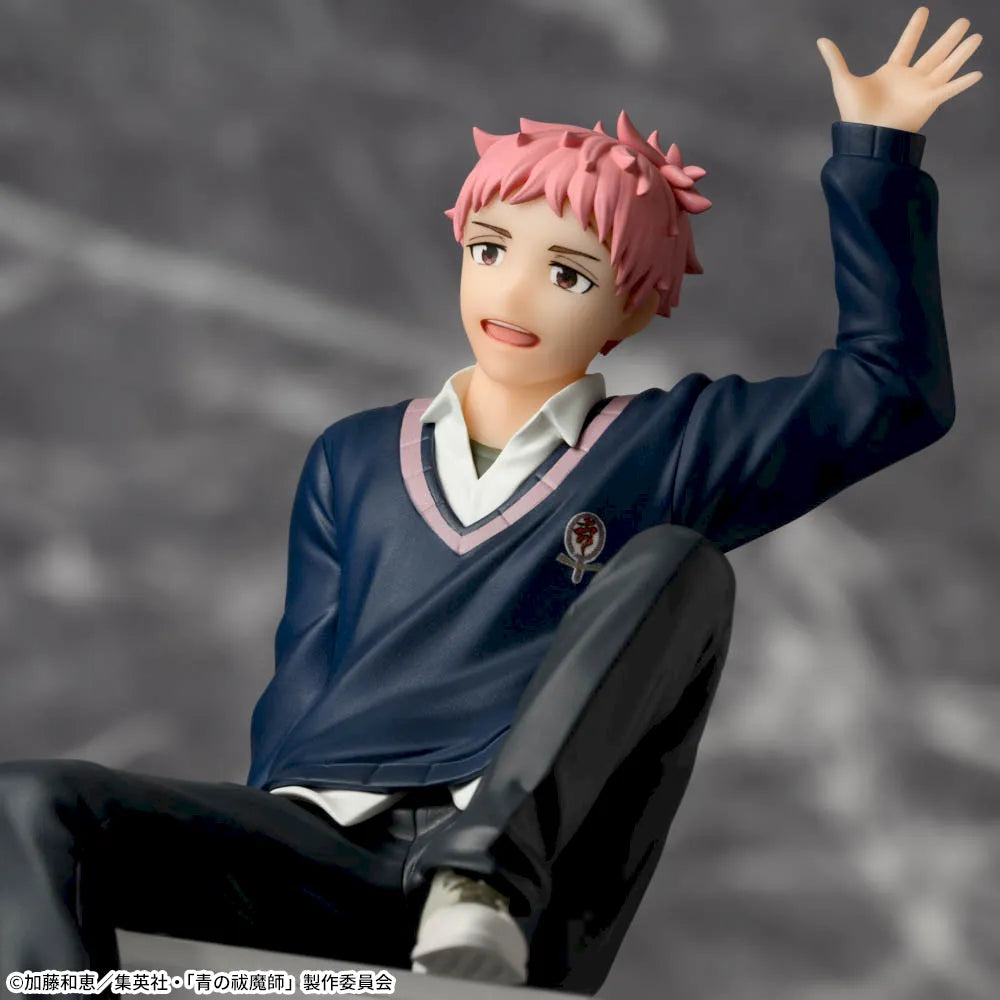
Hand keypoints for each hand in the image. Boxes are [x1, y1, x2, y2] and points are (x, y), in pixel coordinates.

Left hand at [817, 7, 982, 132]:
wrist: (864, 136)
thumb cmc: (853, 113)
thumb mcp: (843, 81)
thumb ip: (835, 60)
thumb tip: (821, 40)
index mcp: (891, 72)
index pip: (906, 45)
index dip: (914, 29)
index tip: (923, 11)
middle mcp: (910, 79)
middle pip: (934, 53)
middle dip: (949, 37)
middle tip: (964, 21)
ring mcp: (921, 90)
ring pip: (947, 66)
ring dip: (962, 52)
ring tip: (977, 36)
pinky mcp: (928, 102)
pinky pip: (950, 90)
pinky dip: (963, 82)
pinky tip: (978, 73)